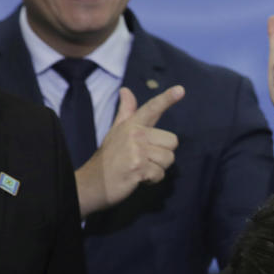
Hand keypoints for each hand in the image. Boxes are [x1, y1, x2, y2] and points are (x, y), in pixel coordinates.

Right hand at [75, 85, 183, 216]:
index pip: (152, 108)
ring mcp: (136, 151)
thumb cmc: (109, 157)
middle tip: (143, 159)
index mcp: (131, 125)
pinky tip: (138, 177)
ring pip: (168, 159)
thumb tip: (125, 90)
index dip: (167, 98)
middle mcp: (134, 135)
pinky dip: (152, 180)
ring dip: (157, 168)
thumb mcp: (116, 131)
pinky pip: (160, 174)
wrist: (93, 183)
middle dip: (162, 154)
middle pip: (172, 142)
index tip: (181, 90)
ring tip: (140, 168)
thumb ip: (126, 111)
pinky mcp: (138, 168)